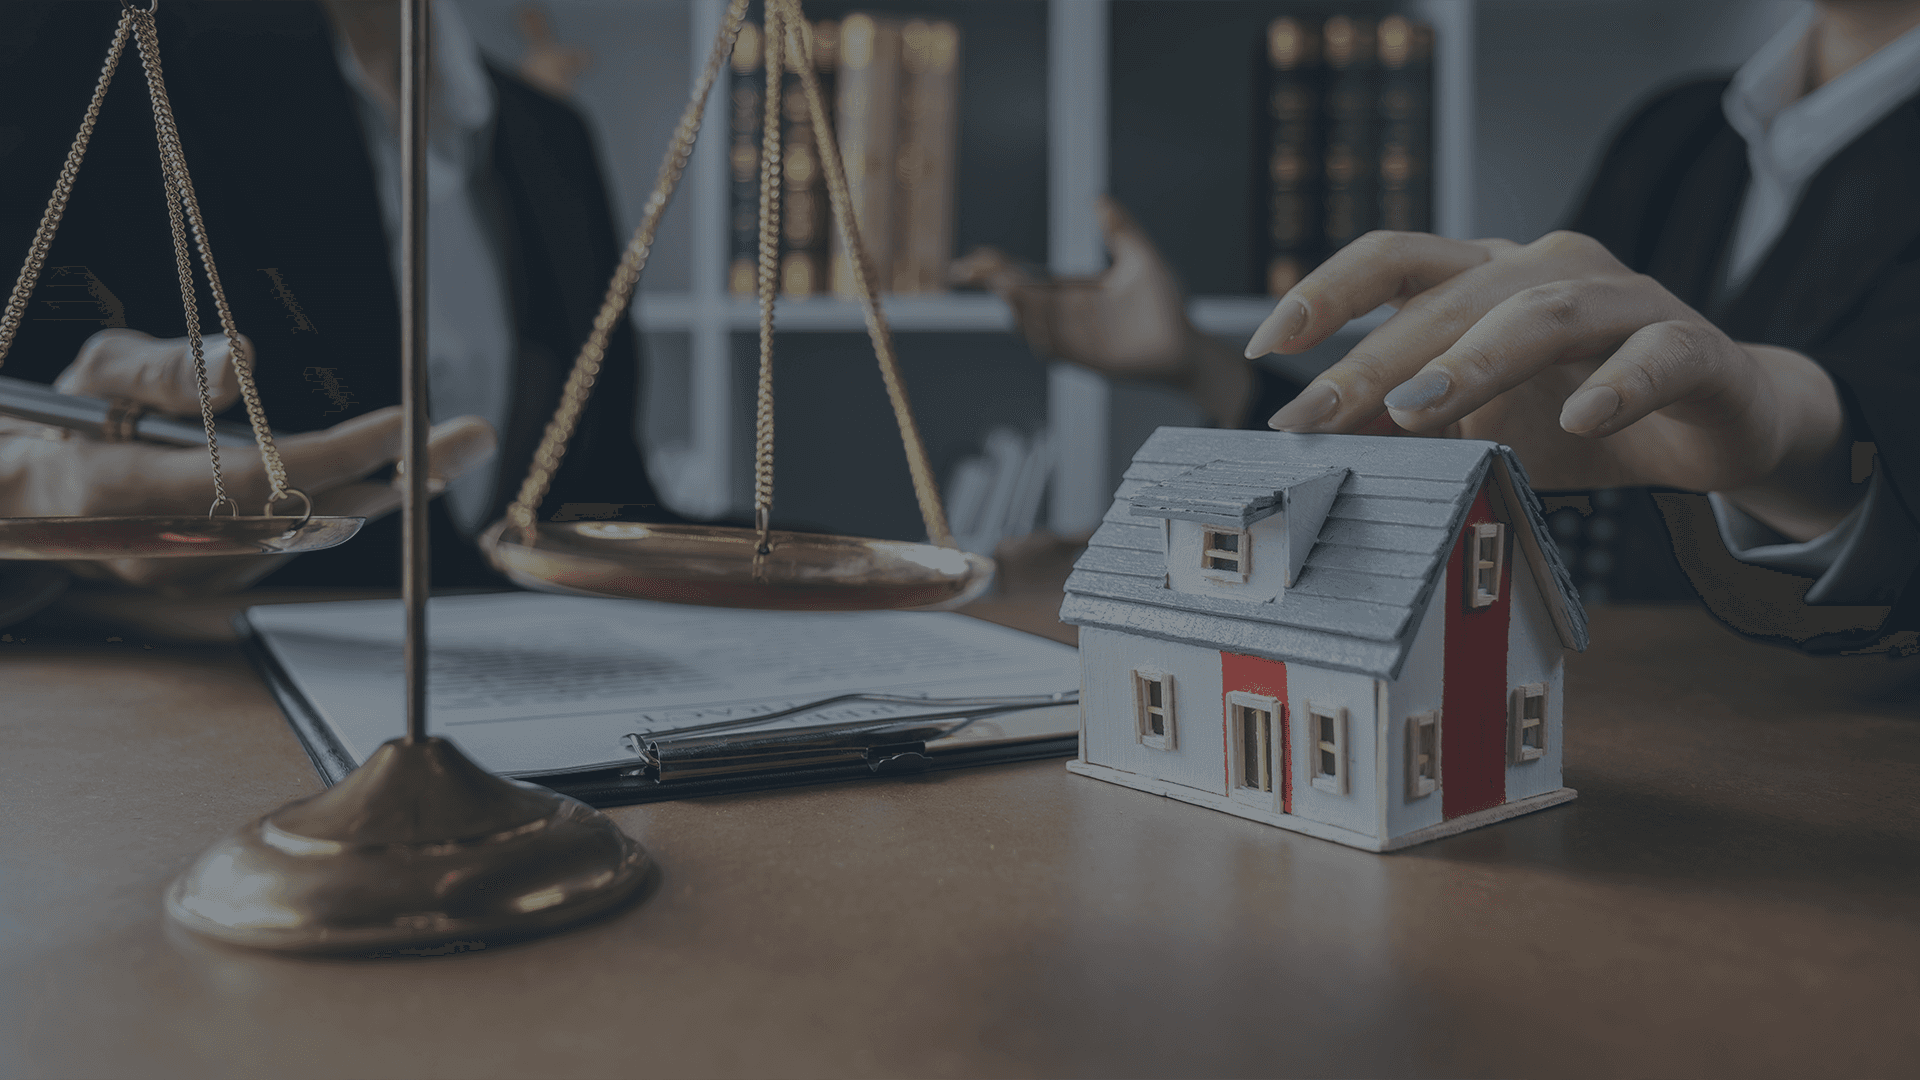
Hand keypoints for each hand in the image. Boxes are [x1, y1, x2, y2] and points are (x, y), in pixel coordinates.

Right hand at [1, 328, 495, 591]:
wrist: (13, 497)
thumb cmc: (55, 419)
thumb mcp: (95, 371)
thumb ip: (166, 367)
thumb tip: (247, 361)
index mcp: (122, 488)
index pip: (260, 475)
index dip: (340, 449)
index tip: (408, 421)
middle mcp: (163, 544)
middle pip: (307, 512)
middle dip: (397, 473)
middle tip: (469, 437)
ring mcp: (185, 571)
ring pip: (309, 533)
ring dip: (384, 492)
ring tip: (448, 452)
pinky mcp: (205, 580)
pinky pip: (293, 544)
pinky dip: (343, 507)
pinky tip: (388, 478)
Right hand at [953, 196, 1254, 426]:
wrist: (1185, 344)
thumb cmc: (1164, 304)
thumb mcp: (1142, 258)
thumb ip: (1122, 229)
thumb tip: (1099, 199)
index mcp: (1069, 290)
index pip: (1024, 276)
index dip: (996, 268)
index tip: (973, 257)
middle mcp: (1063, 314)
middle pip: (1018, 298)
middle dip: (995, 284)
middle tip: (976, 269)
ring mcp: (1072, 338)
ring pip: (1029, 323)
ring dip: (1015, 305)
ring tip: (1005, 284)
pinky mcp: (1084, 359)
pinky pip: (1053, 347)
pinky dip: (1038, 331)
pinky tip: (1028, 313)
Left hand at [1246, 231, 1856, 541]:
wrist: (1720, 426)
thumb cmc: (1580, 419)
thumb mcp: (1480, 429)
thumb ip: (1407, 427)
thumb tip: (1312, 451)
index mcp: (1486, 277)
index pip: (1395, 261)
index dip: (1327, 293)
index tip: (1267, 345)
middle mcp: (1550, 269)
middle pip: (1451, 295)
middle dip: (1374, 357)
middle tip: (1317, 414)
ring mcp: (1627, 300)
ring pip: (1543, 312)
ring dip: (1473, 360)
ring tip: (1416, 409)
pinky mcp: (1696, 347)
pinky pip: (1657, 354)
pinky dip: (1619, 386)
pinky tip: (1582, 421)